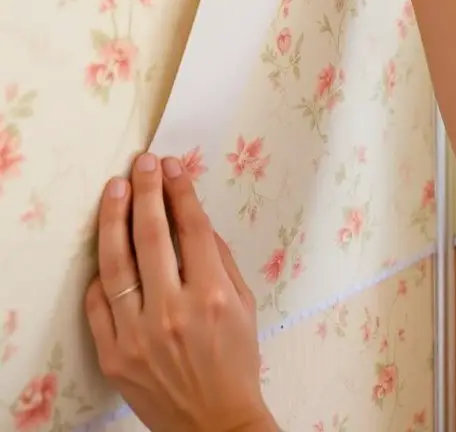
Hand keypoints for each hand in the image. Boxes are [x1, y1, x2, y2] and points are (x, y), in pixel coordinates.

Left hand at [85, 154, 276, 431]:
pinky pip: (98, 302)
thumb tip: (194, 214)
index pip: (192, 228)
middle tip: (142, 162)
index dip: (181, 190)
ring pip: (117, 262)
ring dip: (115, 217)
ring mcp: (138, 335)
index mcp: (212, 297)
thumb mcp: (245, 304)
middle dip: (146, 189)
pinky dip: (101, 274)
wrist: (215, 424)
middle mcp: (174, 312)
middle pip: (152, 234)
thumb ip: (220, 258)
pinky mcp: (114, 355)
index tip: (172, 165)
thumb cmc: (235, 361)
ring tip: (115, 189)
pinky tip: (107, 248)